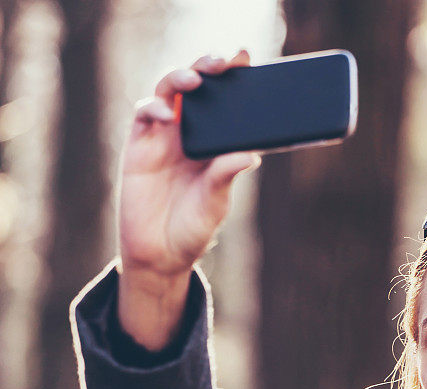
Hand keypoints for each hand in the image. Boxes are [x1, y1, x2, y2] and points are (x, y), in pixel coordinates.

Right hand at [118, 49, 261, 279]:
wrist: (161, 254)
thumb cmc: (192, 228)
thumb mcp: (216, 202)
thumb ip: (226, 175)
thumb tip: (252, 154)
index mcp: (213, 145)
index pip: (223, 104)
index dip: (232, 79)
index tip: (247, 60)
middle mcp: (188, 135)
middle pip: (196, 89)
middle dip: (208, 68)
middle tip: (224, 60)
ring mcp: (162, 138)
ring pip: (169, 93)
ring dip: (180, 79)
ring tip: (196, 79)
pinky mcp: (138, 147)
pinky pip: (144, 115)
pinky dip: (154, 107)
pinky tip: (167, 113)